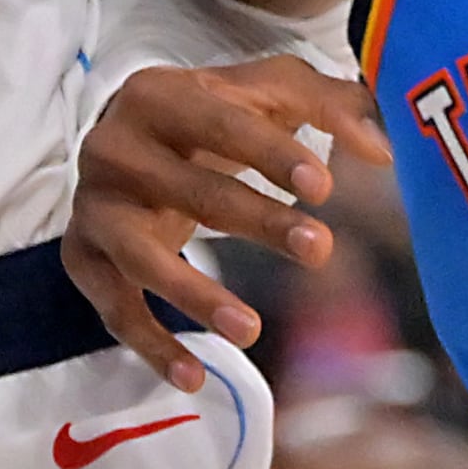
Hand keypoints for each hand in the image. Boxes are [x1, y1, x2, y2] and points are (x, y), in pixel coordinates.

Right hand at [61, 57, 391, 392]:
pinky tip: (194, 376)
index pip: (220, 123)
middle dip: (258, 222)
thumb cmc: (213, 113)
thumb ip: (330, 106)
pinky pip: (115, 309)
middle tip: (321, 250)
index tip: (324, 187)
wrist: (127, 135)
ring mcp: (94, 206)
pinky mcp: (82, 257)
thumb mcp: (269, 92)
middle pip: (191, 191)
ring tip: (251, 329)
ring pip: (142, 258)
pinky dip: (151, 345)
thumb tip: (385, 155)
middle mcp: (114, 147)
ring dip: (195, 296)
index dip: (271, 154)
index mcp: (159, 95)